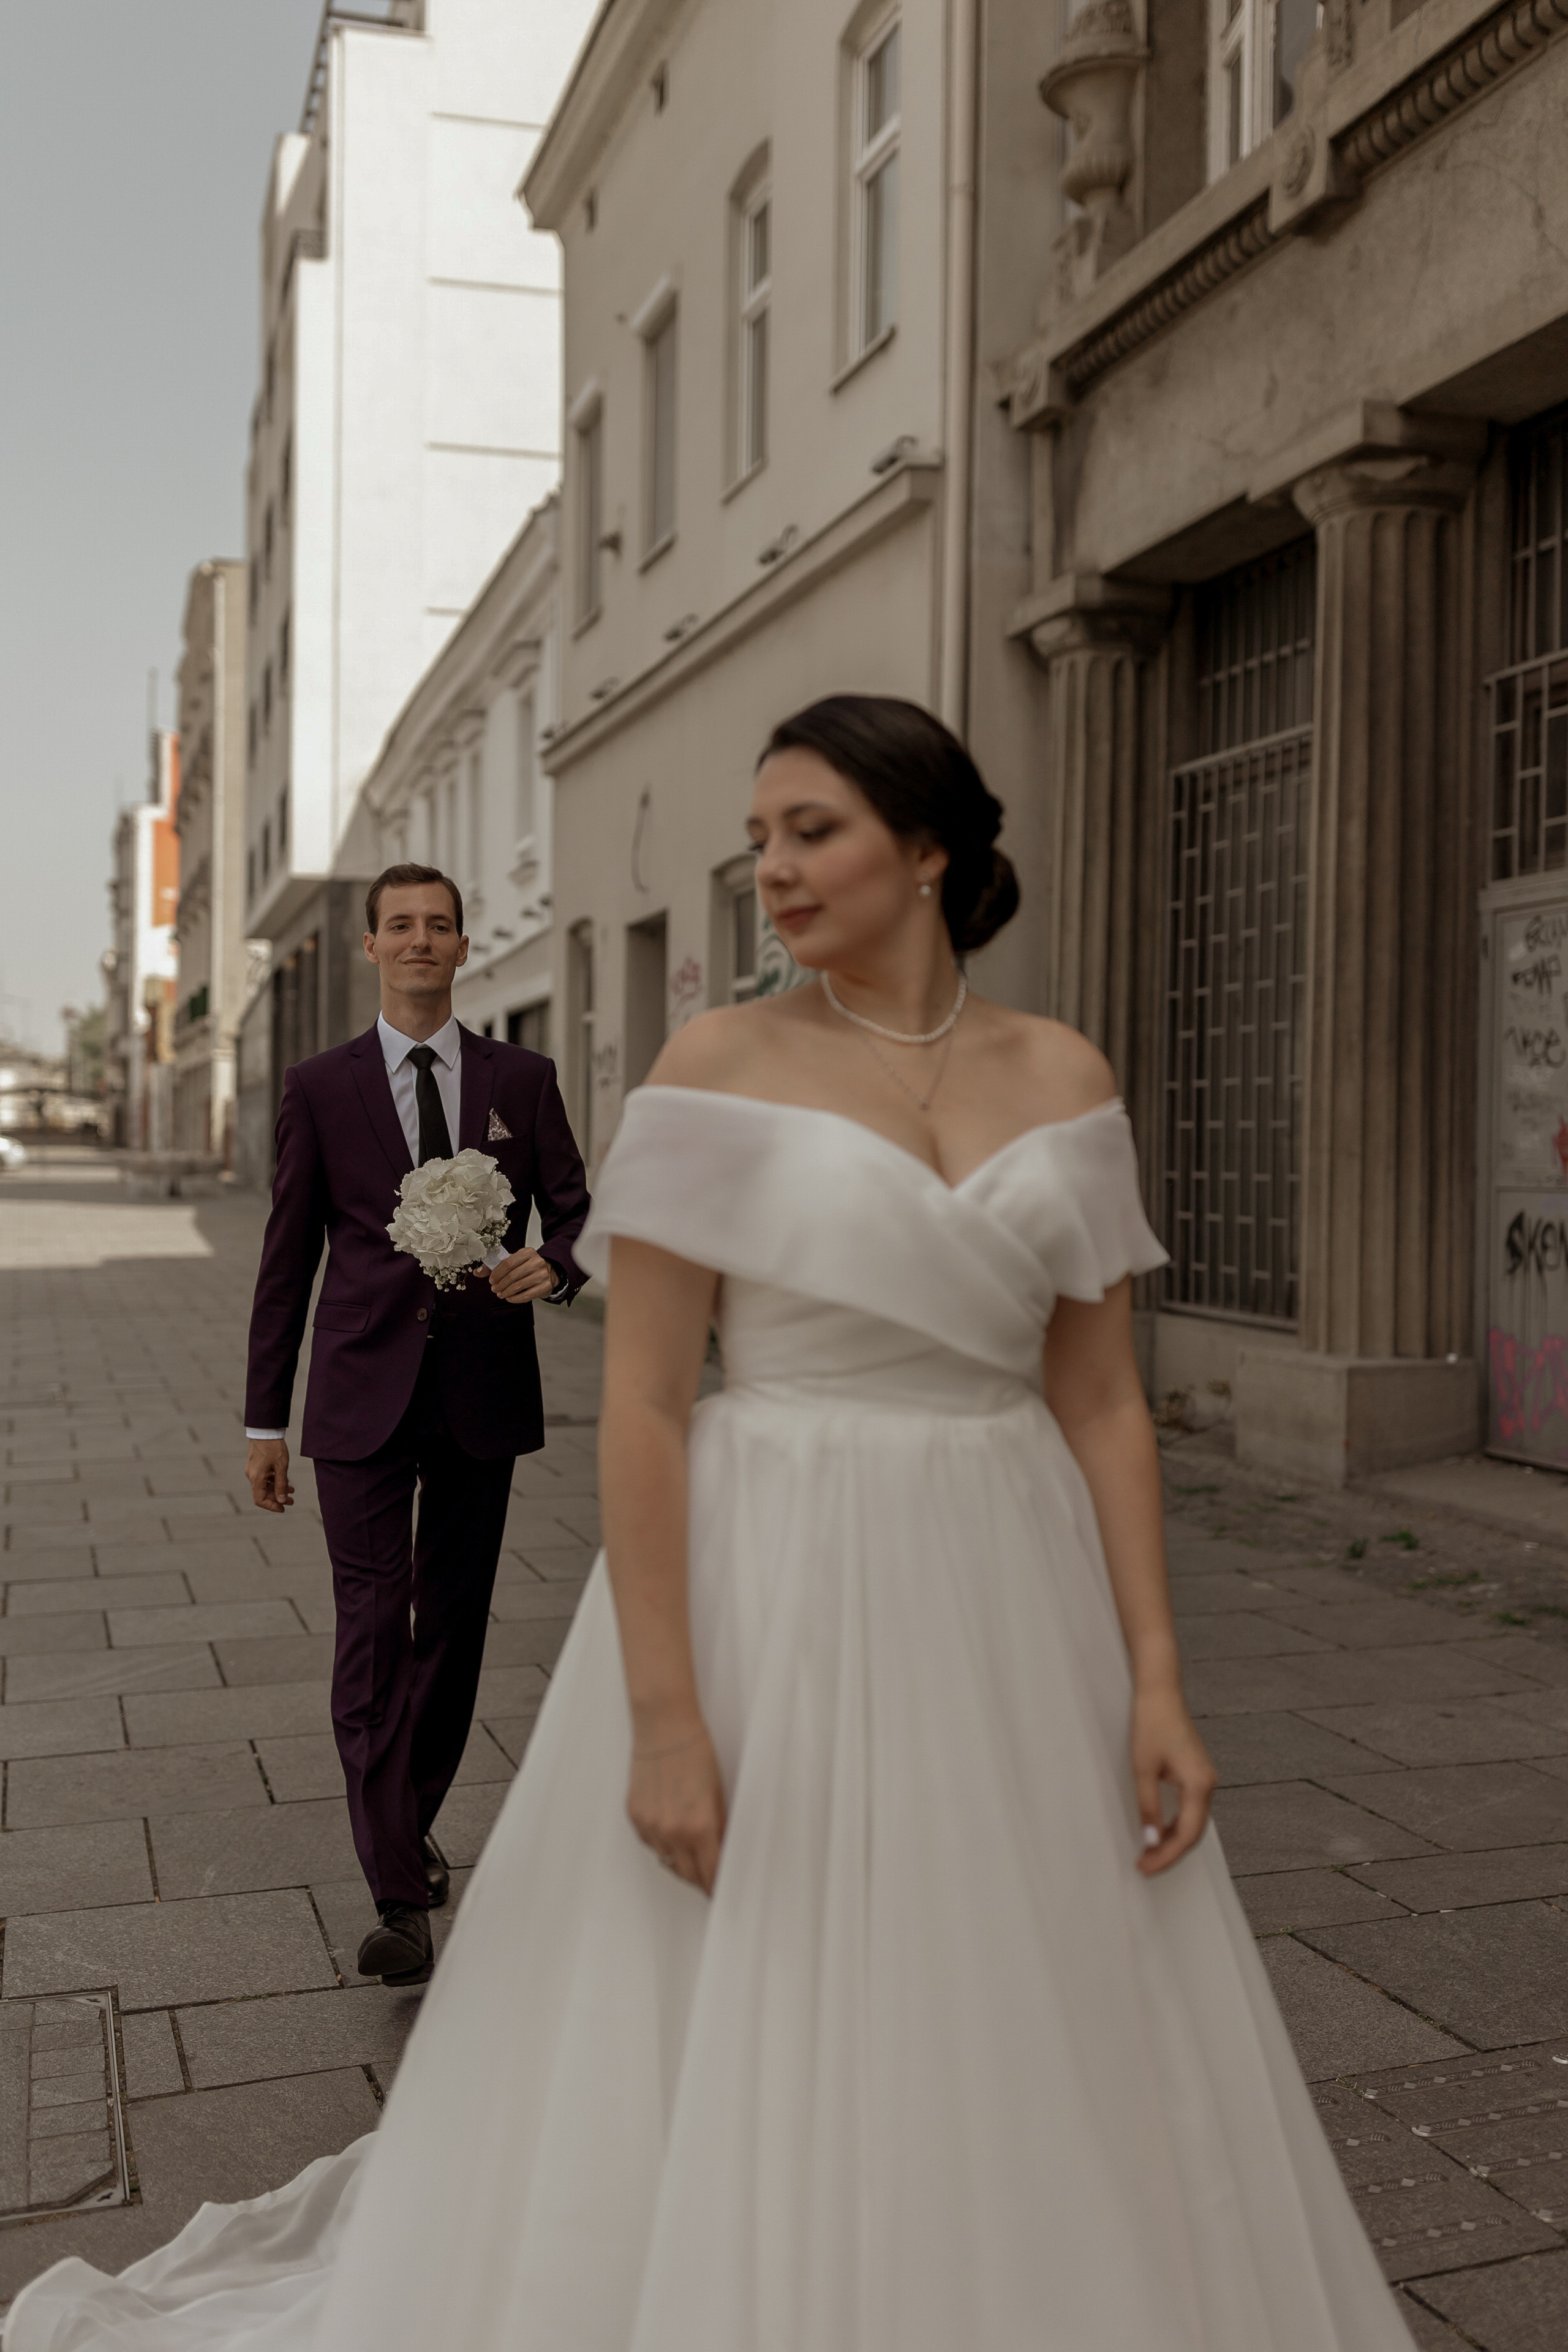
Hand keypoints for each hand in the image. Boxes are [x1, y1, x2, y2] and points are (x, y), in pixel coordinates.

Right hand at [245, 1439, 293, 1513]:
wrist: (265, 1430)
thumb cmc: (273, 1447)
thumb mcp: (281, 1466)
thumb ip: (281, 1484)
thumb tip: (282, 1500)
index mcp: (256, 1478)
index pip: (260, 1500)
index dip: (271, 1506)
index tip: (283, 1508)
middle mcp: (252, 1476)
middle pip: (263, 1493)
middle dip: (277, 1498)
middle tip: (292, 1501)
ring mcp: (252, 1470)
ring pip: (264, 1485)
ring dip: (277, 1490)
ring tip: (292, 1490)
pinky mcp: (255, 1464)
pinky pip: (263, 1478)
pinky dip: (273, 1481)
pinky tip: (285, 1481)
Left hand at [478, 1247, 558, 1305]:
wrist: (549, 1272)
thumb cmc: (527, 1266)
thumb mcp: (513, 1262)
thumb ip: (495, 1266)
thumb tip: (477, 1272)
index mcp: (527, 1252)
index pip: (508, 1263)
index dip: (497, 1273)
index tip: (491, 1280)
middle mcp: (537, 1262)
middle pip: (512, 1276)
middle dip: (500, 1284)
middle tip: (494, 1289)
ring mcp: (542, 1275)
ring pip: (518, 1286)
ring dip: (506, 1292)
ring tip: (501, 1294)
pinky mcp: (545, 1287)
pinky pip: (526, 1295)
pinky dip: (515, 1298)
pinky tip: (509, 1297)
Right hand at [626, 1719, 726, 1893]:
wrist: (664, 1728)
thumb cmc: (696, 1753)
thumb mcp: (718, 1794)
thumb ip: (719, 1827)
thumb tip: (722, 1851)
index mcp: (699, 1827)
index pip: (710, 1873)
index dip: (717, 1886)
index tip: (722, 1890)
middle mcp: (671, 1831)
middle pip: (688, 1874)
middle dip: (701, 1880)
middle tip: (710, 1880)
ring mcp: (650, 1826)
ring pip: (667, 1862)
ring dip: (681, 1864)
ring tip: (693, 1858)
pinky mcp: (634, 1816)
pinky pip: (650, 1844)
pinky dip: (662, 1845)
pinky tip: (672, 1835)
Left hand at [1131, 1684, 1215, 1875]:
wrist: (1160, 1692)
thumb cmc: (1151, 1724)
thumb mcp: (1143, 1770)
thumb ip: (1148, 1808)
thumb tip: (1150, 1841)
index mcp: (1199, 1785)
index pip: (1186, 1835)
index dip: (1166, 1856)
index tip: (1145, 1868)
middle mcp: (1208, 1784)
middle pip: (1193, 1833)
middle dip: (1170, 1853)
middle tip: (1144, 1866)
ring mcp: (1204, 1778)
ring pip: (1193, 1822)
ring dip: (1172, 1840)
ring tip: (1148, 1853)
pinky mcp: (1196, 1773)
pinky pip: (1190, 1808)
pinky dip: (1175, 1824)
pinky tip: (1158, 1831)